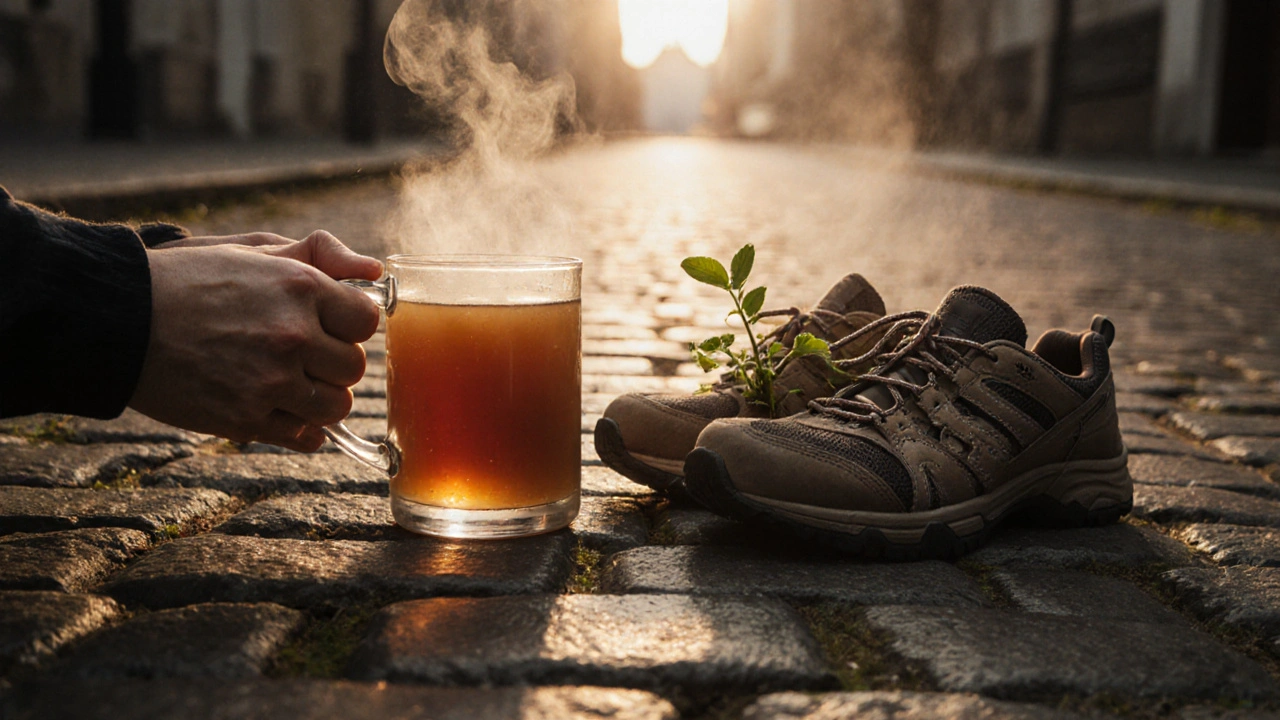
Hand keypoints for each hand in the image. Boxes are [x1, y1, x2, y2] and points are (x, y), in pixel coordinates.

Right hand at [129, 231, 382, 450]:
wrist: (120, 321)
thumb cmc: (190, 281)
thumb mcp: (253, 251)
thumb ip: (320, 255)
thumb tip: (374, 271)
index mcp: (299, 287)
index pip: (366, 321)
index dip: (350, 325)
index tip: (329, 327)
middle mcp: (292, 335)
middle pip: (354, 367)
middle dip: (333, 363)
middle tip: (303, 356)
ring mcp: (270, 381)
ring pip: (336, 406)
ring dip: (321, 398)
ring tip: (291, 384)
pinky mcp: (247, 419)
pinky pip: (306, 437)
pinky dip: (302, 429)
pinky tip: (281, 410)